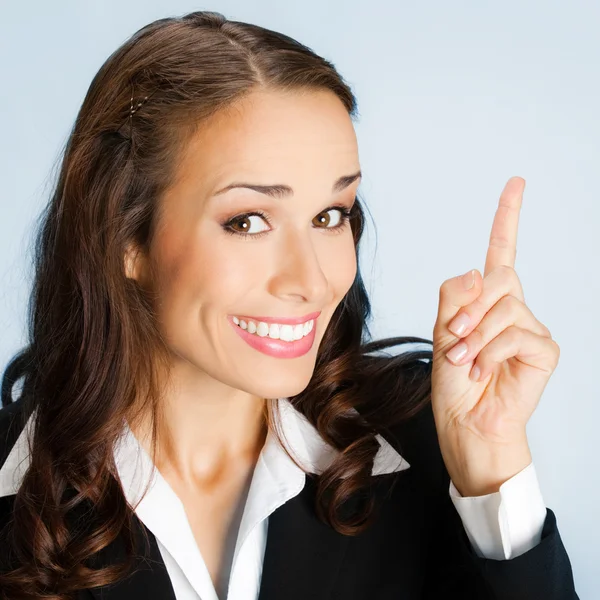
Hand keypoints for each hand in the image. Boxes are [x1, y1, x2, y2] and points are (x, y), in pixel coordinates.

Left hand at [430, 177, 559, 496]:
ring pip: (505, 306)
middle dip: (469, 307)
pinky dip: (491, 351)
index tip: (516, 183)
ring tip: (465, 360)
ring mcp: (531, 327)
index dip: (508, 217)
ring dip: (475, 335)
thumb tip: (479, 270)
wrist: (464, 420)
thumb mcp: (441, 331)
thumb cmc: (453, 379)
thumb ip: (454, 296)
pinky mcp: (544, 349)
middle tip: (453, 337)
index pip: (500, 251)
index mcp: (486, 299)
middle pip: (499, 276)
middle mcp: (512, 307)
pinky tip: (483, 371)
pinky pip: (516, 333)